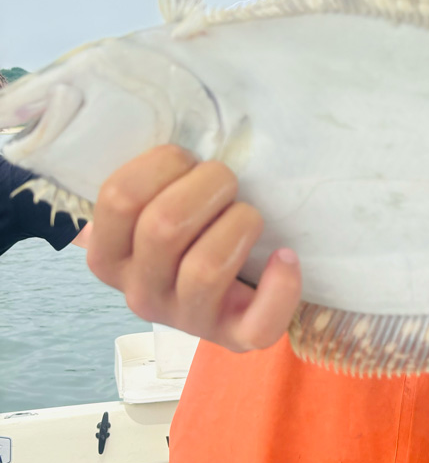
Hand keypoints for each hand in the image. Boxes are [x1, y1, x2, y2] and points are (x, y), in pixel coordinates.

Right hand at [86, 144, 302, 350]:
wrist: (228, 288)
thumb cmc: (192, 227)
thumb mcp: (156, 201)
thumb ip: (153, 177)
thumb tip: (177, 126)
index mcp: (109, 255)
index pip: (119, 197)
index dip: (165, 163)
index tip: (188, 161)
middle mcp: (139, 293)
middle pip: (165, 225)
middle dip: (211, 184)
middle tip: (227, 181)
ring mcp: (187, 319)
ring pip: (207, 266)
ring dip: (241, 222)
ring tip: (250, 215)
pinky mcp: (235, 337)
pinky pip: (258, 323)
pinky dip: (281, 286)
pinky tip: (286, 257)